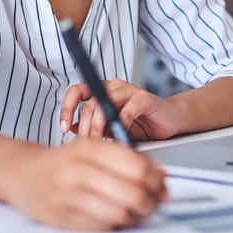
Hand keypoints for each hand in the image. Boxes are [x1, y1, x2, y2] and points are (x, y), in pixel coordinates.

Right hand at [3, 138, 167, 229]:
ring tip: (136, 212)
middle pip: (132, 192)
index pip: (136, 165)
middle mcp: (77, 170)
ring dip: (135, 216)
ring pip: (120, 212)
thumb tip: (160, 175)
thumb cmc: (59, 162)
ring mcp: (68, 195)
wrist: (19, 172)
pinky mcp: (62, 217)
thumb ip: (124, 158)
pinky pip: (101, 226)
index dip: (156, 179)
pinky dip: (116, 224)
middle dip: (151, 202)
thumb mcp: (89, 148)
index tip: (162, 186)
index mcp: (88, 148)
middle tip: (153, 203)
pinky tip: (116, 218)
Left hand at [59, 80, 183, 140]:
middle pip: (89, 102)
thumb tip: (71, 128)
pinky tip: (121, 139)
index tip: (63, 128)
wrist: (169, 122)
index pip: (76, 92)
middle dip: (85, 127)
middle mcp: (113, 87)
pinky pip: (127, 111)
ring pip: (104, 104)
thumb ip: (93, 125)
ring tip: (100, 142)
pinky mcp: (144, 98)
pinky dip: (121, 127)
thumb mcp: (111, 128)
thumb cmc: (141, 124)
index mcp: (102, 91)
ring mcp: (128, 90)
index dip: (67, 108)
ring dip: (99, 126)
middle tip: (87, 144)